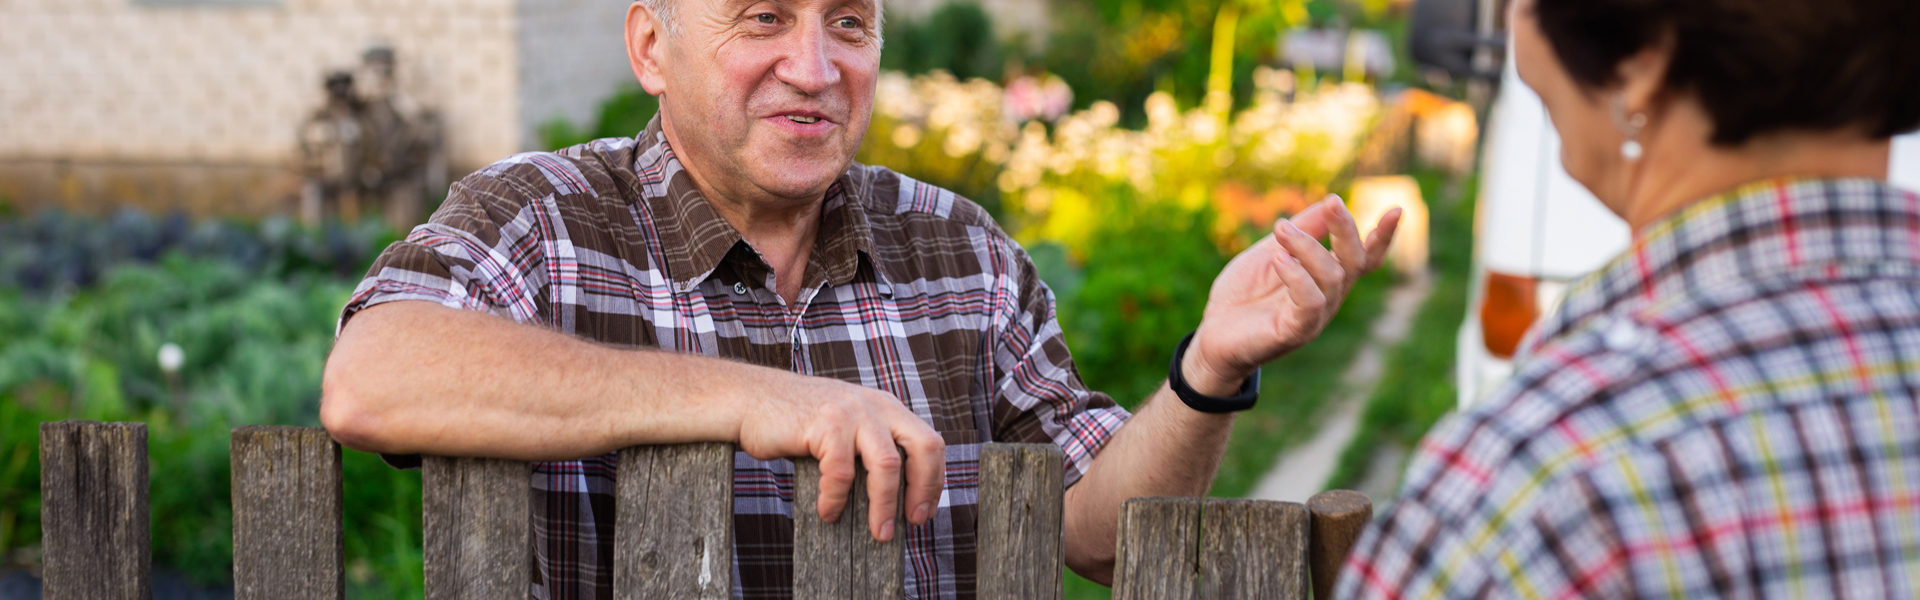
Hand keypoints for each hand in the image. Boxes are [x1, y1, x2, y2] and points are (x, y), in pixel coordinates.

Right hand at [735, 376, 945, 541]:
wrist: (750, 399)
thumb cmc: (796, 422)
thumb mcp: (845, 425)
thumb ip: (870, 445)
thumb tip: (894, 496)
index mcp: (886, 407)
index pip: (929, 442)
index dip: (933, 480)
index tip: (923, 510)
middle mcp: (875, 405)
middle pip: (923, 446)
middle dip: (923, 488)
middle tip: (913, 520)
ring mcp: (852, 412)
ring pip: (887, 464)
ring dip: (884, 505)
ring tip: (878, 531)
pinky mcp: (825, 423)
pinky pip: (842, 472)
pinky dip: (836, 498)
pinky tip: (826, 511)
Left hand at [1183, 197, 1401, 394]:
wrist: (1213, 336)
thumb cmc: (1243, 295)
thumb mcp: (1270, 252)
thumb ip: (1301, 231)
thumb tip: (1329, 202)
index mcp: (1325, 278)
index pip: (1363, 258)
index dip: (1383, 237)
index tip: (1397, 209)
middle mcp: (1328, 298)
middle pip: (1355, 262)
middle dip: (1347, 229)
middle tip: (1331, 202)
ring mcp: (1315, 317)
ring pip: (1332, 276)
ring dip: (1308, 246)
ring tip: (1279, 228)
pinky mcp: (1295, 332)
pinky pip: (1310, 301)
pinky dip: (1297, 274)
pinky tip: (1278, 258)